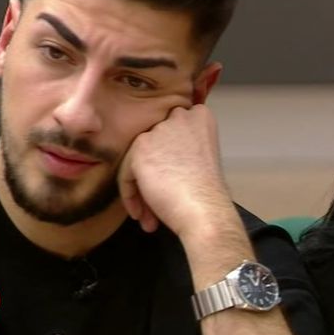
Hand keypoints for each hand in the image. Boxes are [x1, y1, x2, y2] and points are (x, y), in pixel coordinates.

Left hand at [117, 104, 232, 239]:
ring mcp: (159, 132)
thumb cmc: (208, 194)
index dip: (169, 156)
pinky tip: (145, 216)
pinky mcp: (140, 150)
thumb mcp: (202, 156)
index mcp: (199, 117)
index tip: (173, 178)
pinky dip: (132, 197)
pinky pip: (126, 176)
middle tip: (160, 201)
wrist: (205, 210)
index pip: (173, 131)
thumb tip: (159, 159)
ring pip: (138, 161)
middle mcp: (179, 117)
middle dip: (154, 174)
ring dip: (143, 191)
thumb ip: (181, 148)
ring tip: (152, 217)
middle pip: (155, 145)